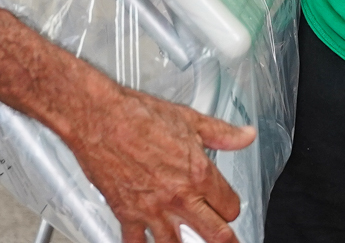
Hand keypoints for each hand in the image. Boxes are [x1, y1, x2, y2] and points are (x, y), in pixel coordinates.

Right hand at [69, 83, 254, 242]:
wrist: (99, 117)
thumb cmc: (138, 115)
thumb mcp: (189, 119)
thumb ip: (222, 134)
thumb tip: (245, 136)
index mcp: (198, 173)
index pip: (230, 206)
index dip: (231, 207)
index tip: (228, 207)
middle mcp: (179, 197)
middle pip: (215, 235)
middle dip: (225, 241)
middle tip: (227, 242)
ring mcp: (153, 209)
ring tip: (187, 242)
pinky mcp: (127, 214)